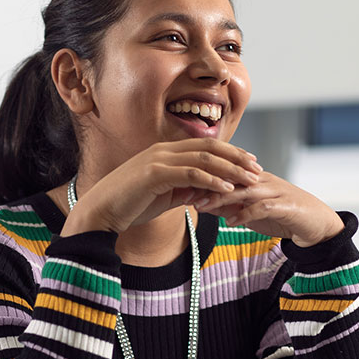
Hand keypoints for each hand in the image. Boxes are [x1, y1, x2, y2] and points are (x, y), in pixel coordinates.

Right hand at [59, 138, 261, 235]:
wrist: (101, 212)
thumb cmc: (130, 205)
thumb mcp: (163, 196)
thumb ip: (184, 190)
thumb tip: (205, 193)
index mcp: (165, 152)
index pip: (205, 146)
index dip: (230, 154)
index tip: (250, 163)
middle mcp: (163, 150)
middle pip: (209, 147)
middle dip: (236, 158)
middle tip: (258, 169)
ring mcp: (158, 159)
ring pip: (203, 159)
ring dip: (230, 169)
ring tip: (250, 180)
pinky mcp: (154, 174)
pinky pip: (190, 174)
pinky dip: (212, 180)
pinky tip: (227, 189)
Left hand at [193, 170, 344, 246]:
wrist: (315, 224)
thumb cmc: (281, 216)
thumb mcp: (250, 211)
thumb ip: (227, 206)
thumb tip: (200, 204)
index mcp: (252, 178)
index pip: (223, 172)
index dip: (201, 178)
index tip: (177, 186)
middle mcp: (262, 180)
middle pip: (230, 177)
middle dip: (204, 185)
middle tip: (182, 194)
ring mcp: (274, 191)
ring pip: (243, 190)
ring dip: (220, 199)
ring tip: (200, 207)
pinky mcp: (285, 205)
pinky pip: (262, 207)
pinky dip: (245, 214)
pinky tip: (230, 222)